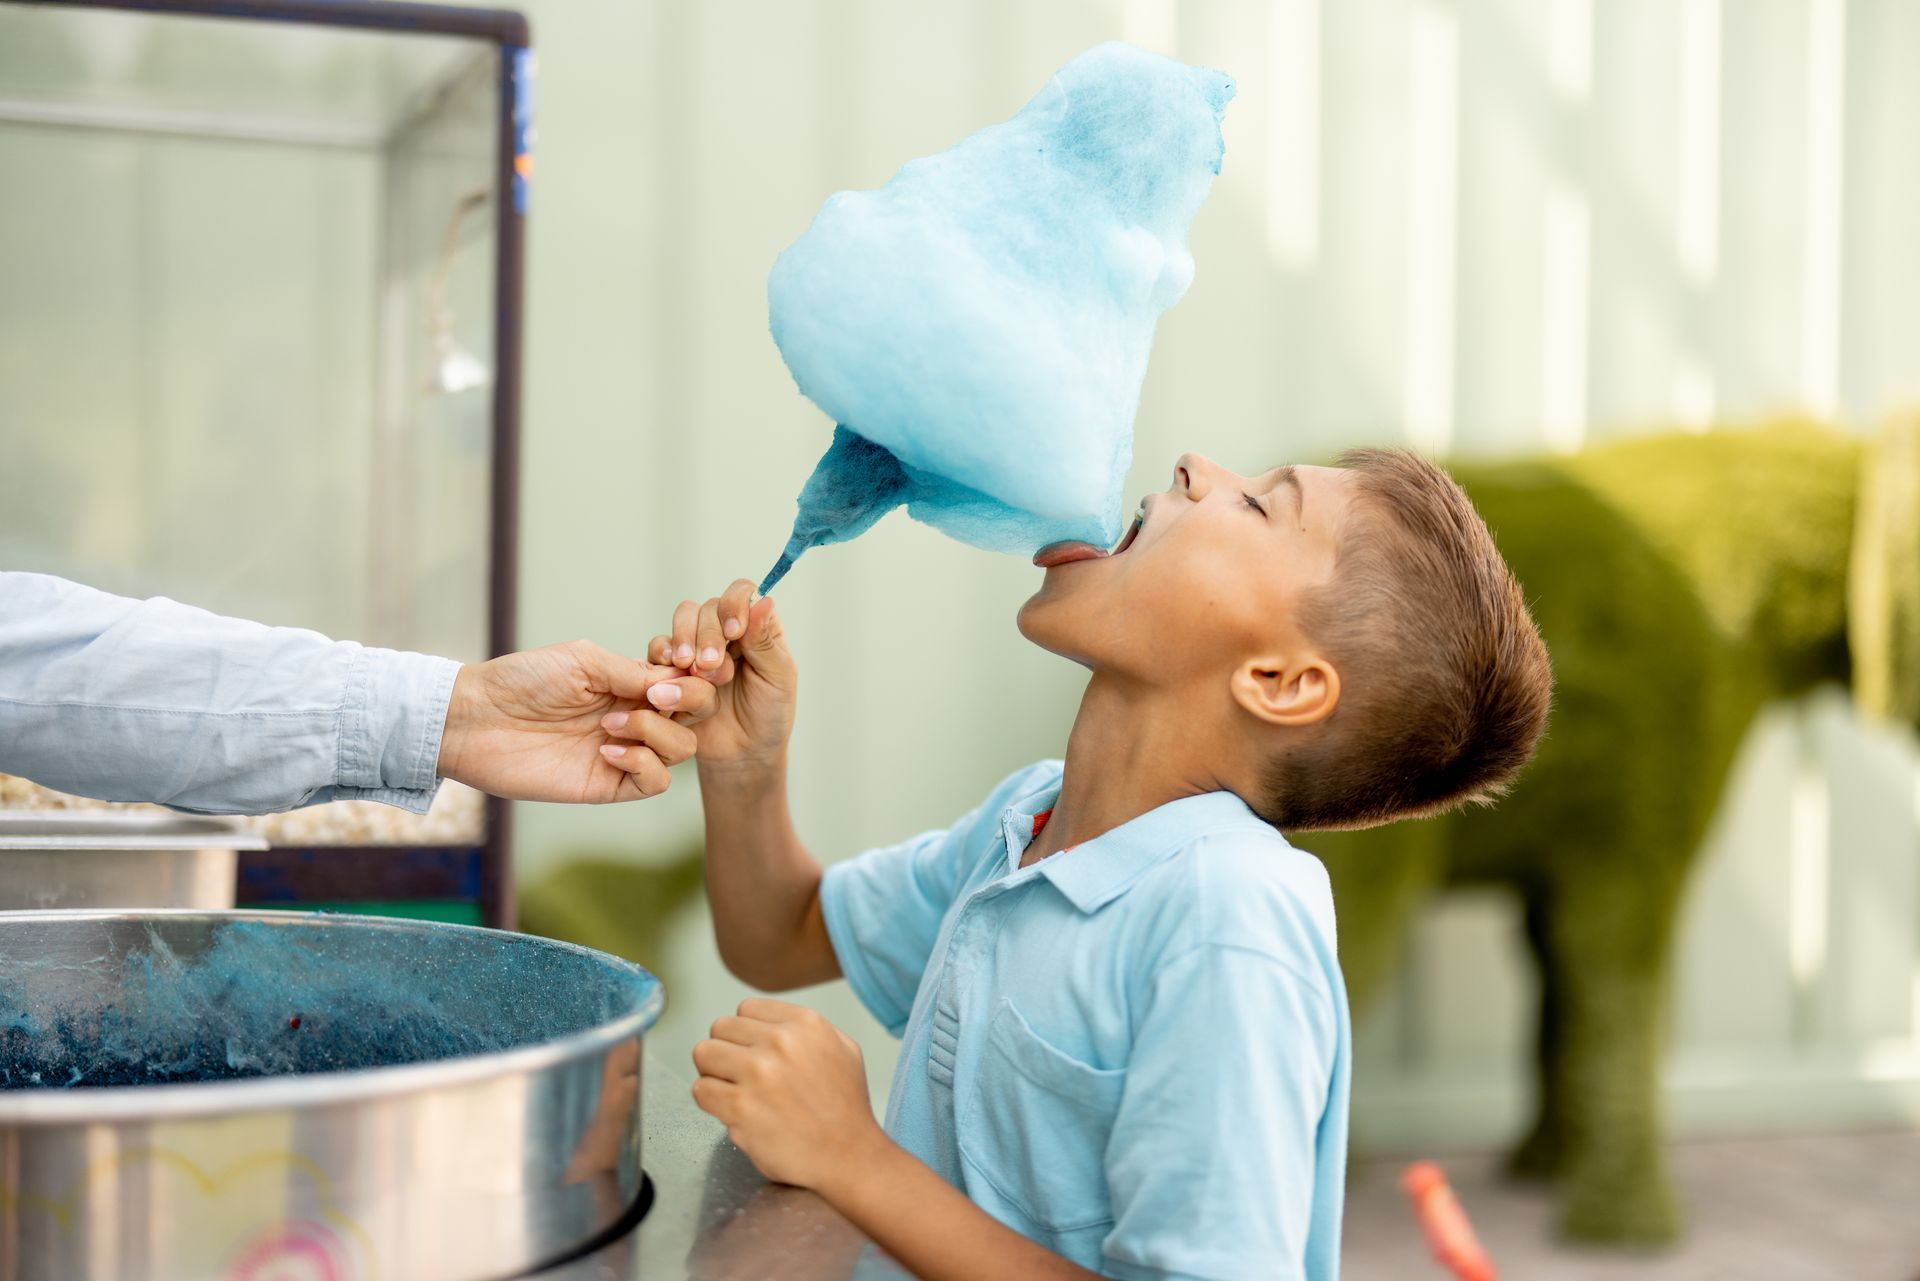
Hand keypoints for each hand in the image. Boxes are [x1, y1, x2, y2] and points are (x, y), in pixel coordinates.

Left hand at [436, 640, 716, 803]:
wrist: (476, 720)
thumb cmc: (522, 680)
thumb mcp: (584, 661)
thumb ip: (633, 671)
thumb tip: (678, 681)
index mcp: (631, 683)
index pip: (688, 683)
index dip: (695, 678)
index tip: (680, 671)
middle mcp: (634, 717)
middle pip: (696, 717)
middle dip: (687, 703)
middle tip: (653, 697)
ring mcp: (624, 752)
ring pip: (682, 751)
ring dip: (656, 733)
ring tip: (611, 724)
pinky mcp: (608, 784)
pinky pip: (654, 782)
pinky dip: (641, 763)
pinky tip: (606, 750)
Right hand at [638, 580, 796, 777]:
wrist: (741, 755)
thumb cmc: (768, 716)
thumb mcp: (777, 679)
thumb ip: (766, 641)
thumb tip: (764, 600)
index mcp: (756, 626)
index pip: (742, 593)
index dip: (735, 604)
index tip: (735, 632)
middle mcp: (725, 630)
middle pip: (708, 607)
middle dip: (708, 633)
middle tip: (711, 667)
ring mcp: (697, 646)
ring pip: (683, 620)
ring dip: (686, 640)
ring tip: (694, 671)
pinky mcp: (673, 666)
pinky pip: (660, 648)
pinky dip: (664, 655)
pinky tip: (673, 670)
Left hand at [690, 999, 884, 1190]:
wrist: (849, 1156)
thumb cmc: (846, 1109)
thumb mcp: (844, 1050)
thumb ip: (807, 1031)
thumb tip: (771, 1025)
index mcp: (805, 1024)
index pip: (746, 1009)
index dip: (744, 1035)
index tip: (751, 1053)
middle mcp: (781, 1041)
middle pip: (720, 1028)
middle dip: (726, 1052)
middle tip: (737, 1075)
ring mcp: (759, 1072)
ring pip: (703, 1053)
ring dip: (713, 1074)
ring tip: (731, 1091)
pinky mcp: (741, 1106)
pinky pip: (701, 1090)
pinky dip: (710, 1102)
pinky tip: (730, 1111)